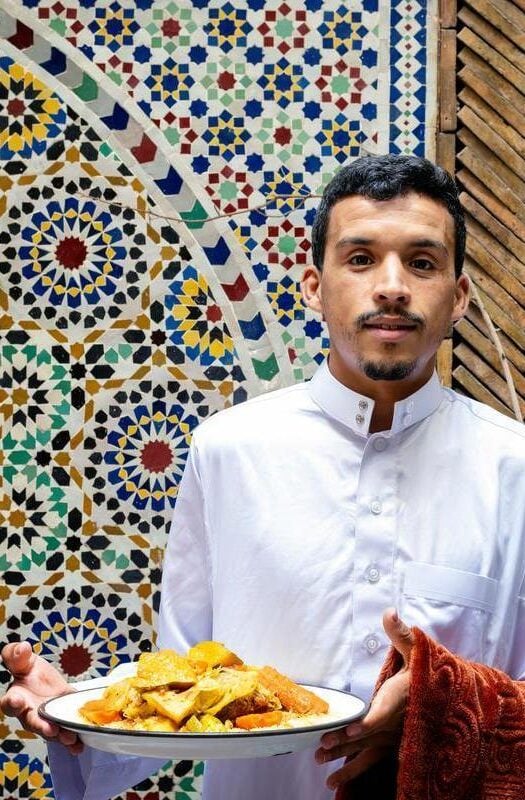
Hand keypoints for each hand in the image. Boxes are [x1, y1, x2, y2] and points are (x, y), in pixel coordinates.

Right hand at [0, 641, 82, 753]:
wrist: (44, 682)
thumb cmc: (29, 672)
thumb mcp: (23, 660)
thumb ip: (17, 655)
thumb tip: (22, 648)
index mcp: (16, 698)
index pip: (9, 703)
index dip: (12, 703)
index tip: (16, 701)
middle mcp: (29, 713)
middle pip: (32, 722)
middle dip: (42, 726)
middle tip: (51, 730)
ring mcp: (45, 721)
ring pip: (50, 731)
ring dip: (60, 736)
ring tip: (70, 738)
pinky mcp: (60, 723)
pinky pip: (64, 735)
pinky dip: (72, 742)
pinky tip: (79, 746)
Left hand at [315, 608, 414, 791]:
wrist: (449, 696)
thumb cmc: (428, 670)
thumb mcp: (417, 650)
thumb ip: (401, 634)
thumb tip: (389, 612)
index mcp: (401, 698)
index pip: (384, 713)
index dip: (370, 722)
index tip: (354, 728)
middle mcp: (398, 722)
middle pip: (370, 736)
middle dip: (346, 743)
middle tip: (322, 746)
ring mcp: (396, 737)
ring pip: (369, 752)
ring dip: (346, 763)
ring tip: (324, 770)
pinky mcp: (393, 745)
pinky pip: (372, 760)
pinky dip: (354, 771)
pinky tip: (335, 780)